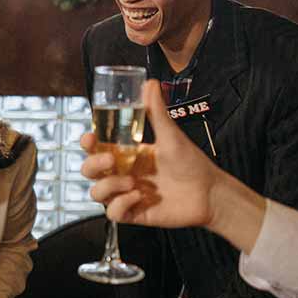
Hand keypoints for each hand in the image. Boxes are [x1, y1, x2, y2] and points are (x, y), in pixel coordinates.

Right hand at [80, 80, 219, 227]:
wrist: (209, 193)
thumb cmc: (191, 163)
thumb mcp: (171, 135)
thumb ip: (157, 112)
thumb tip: (149, 83)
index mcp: (127, 153)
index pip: (96, 148)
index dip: (87, 144)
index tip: (89, 138)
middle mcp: (123, 173)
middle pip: (89, 171)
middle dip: (93, 165)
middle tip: (111, 160)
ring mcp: (126, 194)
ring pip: (96, 193)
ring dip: (109, 186)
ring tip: (133, 183)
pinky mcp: (134, 213)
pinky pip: (112, 213)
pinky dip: (121, 205)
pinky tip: (139, 197)